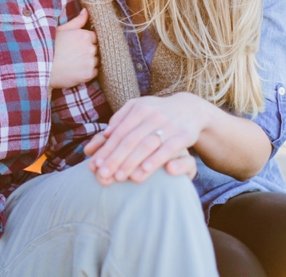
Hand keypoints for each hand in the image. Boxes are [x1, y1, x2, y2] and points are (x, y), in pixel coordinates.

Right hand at [49, 8, 98, 88]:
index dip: (87, 42)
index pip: (94, 37)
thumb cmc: (48, 47)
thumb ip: (77, 21)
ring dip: (89, 62)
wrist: (40, 67)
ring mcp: (89, 61)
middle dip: (89, 51)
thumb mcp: (61, 30)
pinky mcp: (88, 74)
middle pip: (96, 49)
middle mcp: (89, 47)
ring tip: (75, 63)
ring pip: (96, 61)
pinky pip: (95, 72)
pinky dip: (88, 72)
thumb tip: (86, 11)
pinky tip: (76, 70)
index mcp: (84, 35)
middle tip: (75, 56)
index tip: (78, 46)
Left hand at [84, 93, 208, 184]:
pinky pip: (167, 150)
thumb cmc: (157, 111)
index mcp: (139, 109)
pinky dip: (154, 162)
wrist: (190, 108)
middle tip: (103, 175)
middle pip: (130, 140)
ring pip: (146, 146)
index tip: (95, 164)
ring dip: (131, 162)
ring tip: (119, 177)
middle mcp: (152, 115)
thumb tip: (105, 133)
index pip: (119, 132)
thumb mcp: (138, 108)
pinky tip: (142, 173)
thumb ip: (121, 118)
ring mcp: (168, 125)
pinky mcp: (182, 135)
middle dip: (115, 159)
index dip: (106, 149)